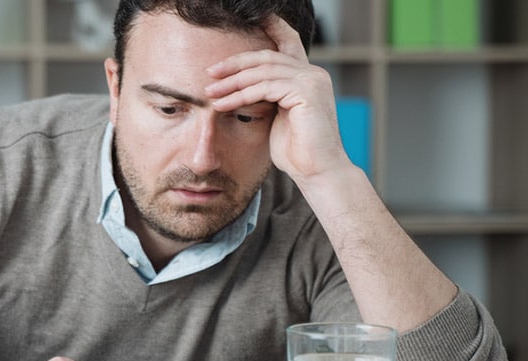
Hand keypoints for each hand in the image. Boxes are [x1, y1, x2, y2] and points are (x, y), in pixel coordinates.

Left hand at [204, 15, 352, 181]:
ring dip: (232, 82)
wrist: (317, 173)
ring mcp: (312, 81)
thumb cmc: (297, 152)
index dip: (271, 27)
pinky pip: (265, 88)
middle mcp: (313, 74)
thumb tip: (242, 88)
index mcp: (308, 77)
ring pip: (262, 72)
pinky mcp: (306, 92)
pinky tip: (222, 104)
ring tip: (210, 92)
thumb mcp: (278, 117)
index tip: (250, 20)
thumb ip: (267, 96)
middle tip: (210, 72)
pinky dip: (240, 95)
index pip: (287, 43)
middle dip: (235, 63)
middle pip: (267, 57)